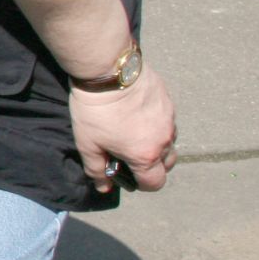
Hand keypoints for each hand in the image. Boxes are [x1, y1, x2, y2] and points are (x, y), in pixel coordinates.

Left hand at [69, 63, 176, 193]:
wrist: (109, 72)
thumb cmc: (95, 111)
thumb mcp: (88, 144)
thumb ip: (97, 170)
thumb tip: (105, 187)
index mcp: (145, 156)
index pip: (155, 183)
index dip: (141, 184)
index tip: (128, 174)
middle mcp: (164, 141)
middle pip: (167, 165)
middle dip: (152, 166)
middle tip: (130, 154)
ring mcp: (170, 120)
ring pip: (169, 142)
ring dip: (156, 145)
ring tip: (133, 133)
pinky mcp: (169, 102)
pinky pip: (168, 122)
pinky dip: (157, 125)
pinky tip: (138, 115)